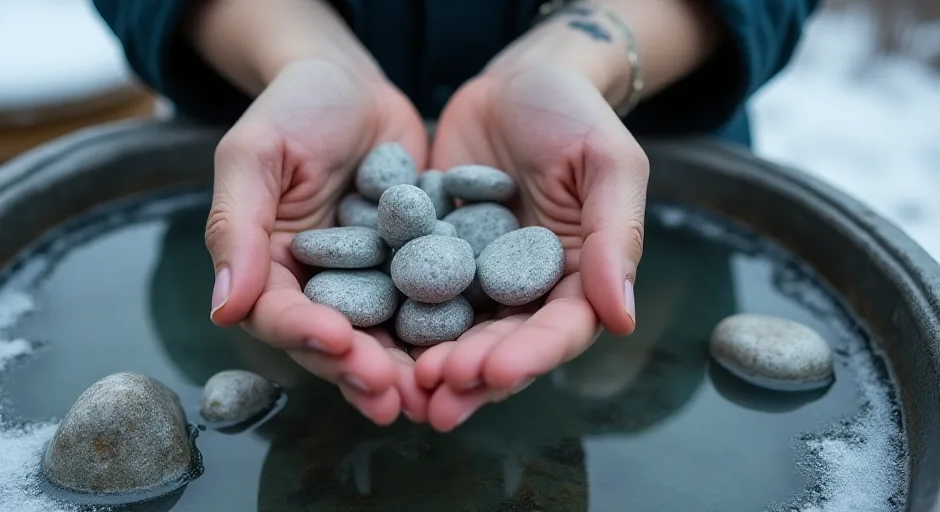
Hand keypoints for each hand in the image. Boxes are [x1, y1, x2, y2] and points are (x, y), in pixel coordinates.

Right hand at [205, 59, 429, 424]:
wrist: (355, 86)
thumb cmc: (295, 109)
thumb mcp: (255, 155)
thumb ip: (238, 227)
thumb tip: (223, 308)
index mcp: (270, 268)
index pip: (279, 314)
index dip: (304, 333)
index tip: (336, 340)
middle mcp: (320, 286)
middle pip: (335, 342)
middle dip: (361, 370)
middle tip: (392, 394)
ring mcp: (370, 283)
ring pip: (384, 338)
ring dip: (404, 370)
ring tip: (429, 393)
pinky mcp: (414, 272)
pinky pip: (430, 307)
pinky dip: (445, 332)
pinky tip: (470, 351)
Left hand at [415, 63, 648, 431]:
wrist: (514, 81)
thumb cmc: (574, 113)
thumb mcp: (608, 163)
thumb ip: (613, 236)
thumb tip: (623, 317)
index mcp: (576, 276)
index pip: (559, 329)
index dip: (530, 356)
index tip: (495, 372)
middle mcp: (525, 288)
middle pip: (503, 345)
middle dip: (472, 376)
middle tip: (438, 397)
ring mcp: (476, 277)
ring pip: (456, 333)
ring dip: (433, 364)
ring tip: (406, 388)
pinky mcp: (433, 258)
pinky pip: (413, 294)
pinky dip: (396, 320)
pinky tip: (370, 339)